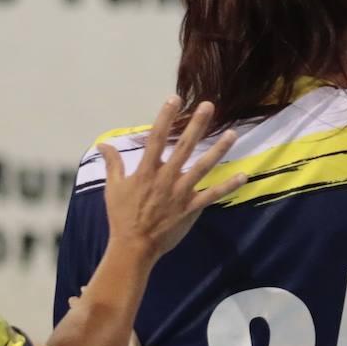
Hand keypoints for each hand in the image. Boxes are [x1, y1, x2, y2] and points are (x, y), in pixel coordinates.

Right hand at [101, 97, 244, 258]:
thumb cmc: (122, 217)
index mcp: (145, 171)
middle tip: (209, 106)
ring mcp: (180, 193)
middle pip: (183, 146)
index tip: (175, 98)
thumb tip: (103, 144)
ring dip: (218, 150)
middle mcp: (164, 178)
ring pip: (202, 168)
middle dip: (196, 125)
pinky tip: (243, 176)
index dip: (165, 117)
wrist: (133, 246)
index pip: (155, 138)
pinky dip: (228, 186)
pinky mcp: (191, 208)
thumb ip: (113, 163)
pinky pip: (212, 195)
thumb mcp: (113, 187)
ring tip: (232, 134)